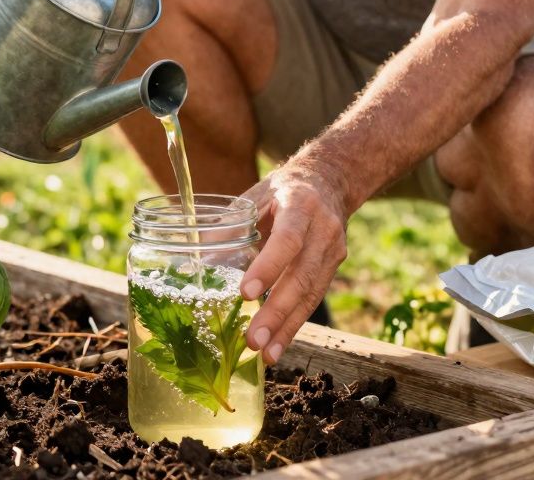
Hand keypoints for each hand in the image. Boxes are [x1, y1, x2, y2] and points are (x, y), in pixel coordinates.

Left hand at [240, 159, 348, 364]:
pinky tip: (277, 345)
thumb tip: (199, 263)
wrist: (329, 181)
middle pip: (301, 275)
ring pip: (311, 294)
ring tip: (265, 353)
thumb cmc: (282, 191)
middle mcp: (323, 229)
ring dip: (287, 327)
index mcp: (300, 204)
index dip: (268, 268)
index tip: (245, 294)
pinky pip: (314, 299)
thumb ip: (230, 227)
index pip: (287, 240)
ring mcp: (333, 250)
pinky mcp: (334, 268)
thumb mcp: (255, 196)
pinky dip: (294, 324)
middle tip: (253, 339)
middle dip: (276, 311)